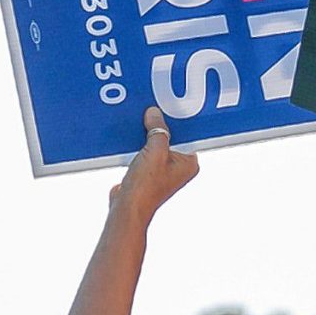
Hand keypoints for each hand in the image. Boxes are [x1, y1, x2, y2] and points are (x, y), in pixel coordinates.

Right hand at [109, 107, 199, 222]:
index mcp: (189, 164)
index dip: (178, 121)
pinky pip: (145, 152)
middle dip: (160, 127)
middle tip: (152, 113)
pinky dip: (138, 145)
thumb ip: (158, 129)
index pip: (189, 135)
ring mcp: (163, 171)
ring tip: (140, 124)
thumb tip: (155, 113)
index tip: (169, 108)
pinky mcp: (148, 172)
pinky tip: (131, 139)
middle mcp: (179, 168)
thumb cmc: (146, 186)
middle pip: (171, 138)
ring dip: (147, 136)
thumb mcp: (155, 150)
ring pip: (156, 144)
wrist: (126, 206)